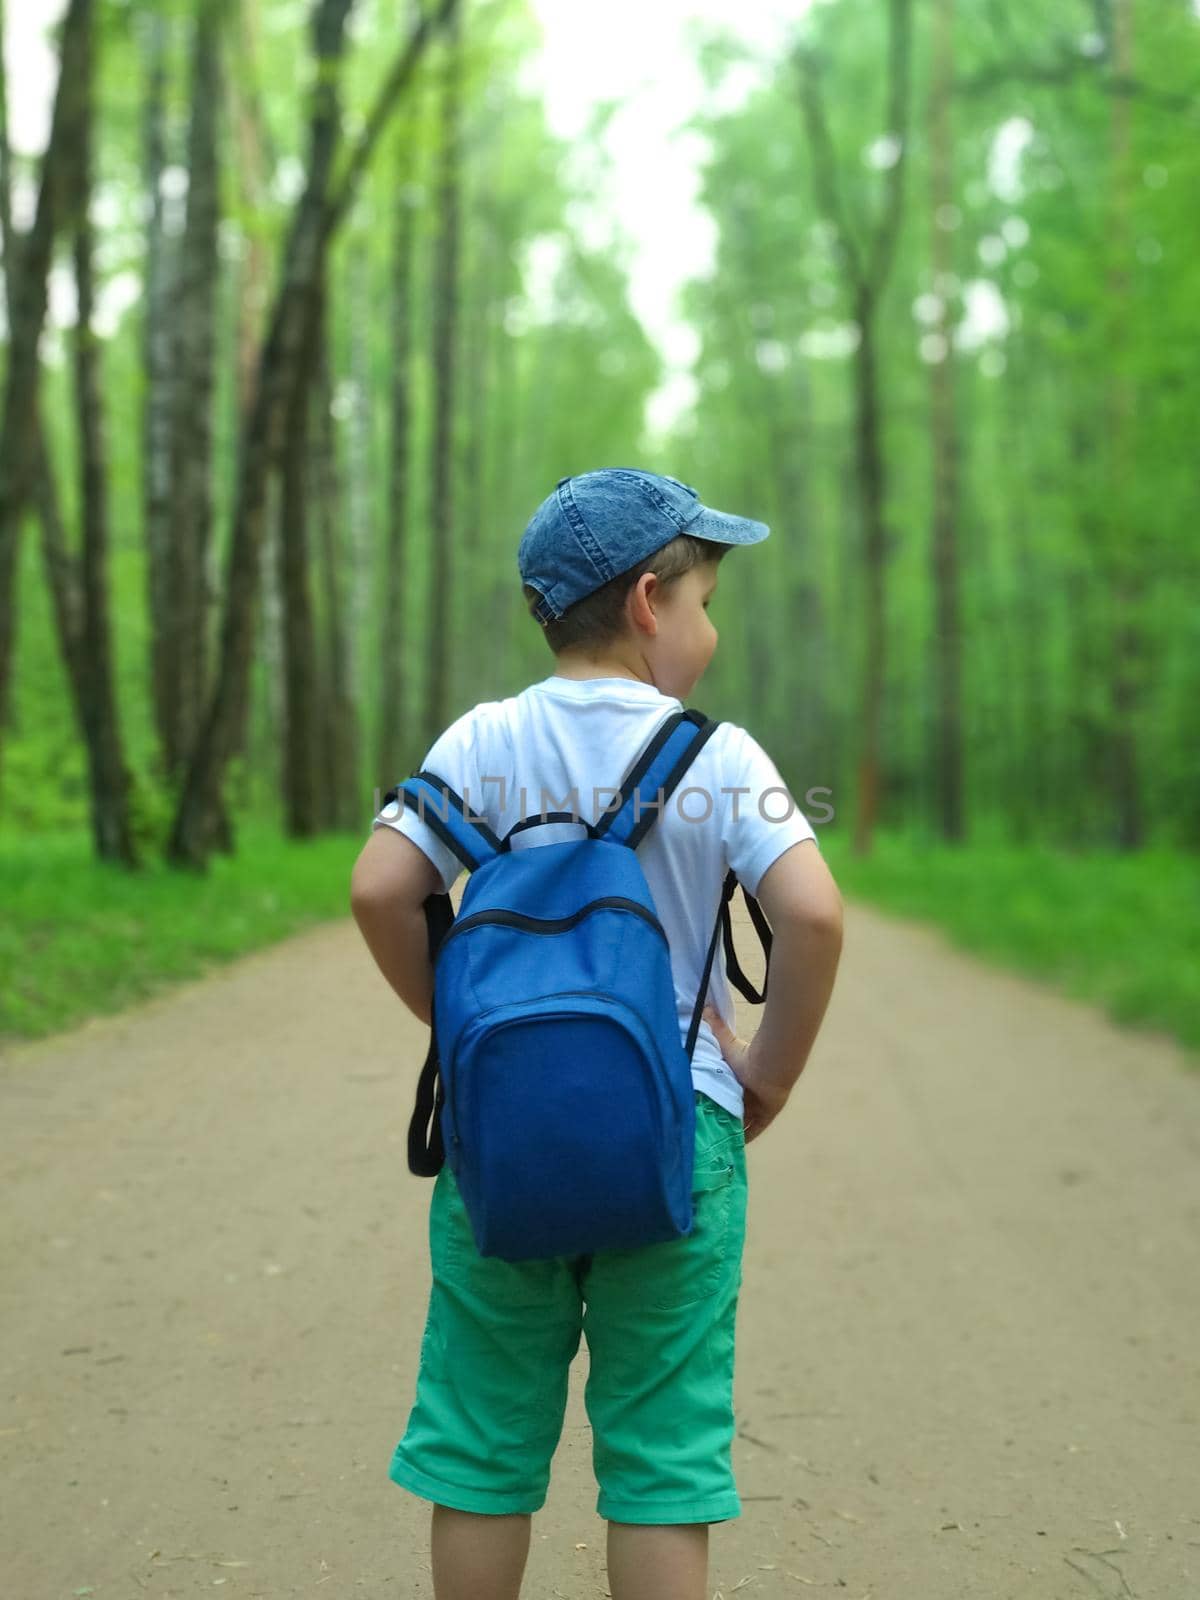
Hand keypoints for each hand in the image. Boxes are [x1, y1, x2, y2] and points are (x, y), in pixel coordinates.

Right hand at [701, 1006, 789, 1143]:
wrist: (770, 1064)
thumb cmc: (749, 1054)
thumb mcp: (727, 1044)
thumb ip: (717, 1028)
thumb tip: (705, 1008)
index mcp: (742, 1080)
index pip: (730, 1094)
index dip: (720, 1103)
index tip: (706, 1111)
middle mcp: (751, 1095)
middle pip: (736, 1111)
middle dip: (724, 1120)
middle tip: (706, 1130)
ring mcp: (759, 1107)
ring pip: (743, 1123)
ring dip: (732, 1131)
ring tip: (715, 1142)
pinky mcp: (766, 1117)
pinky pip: (754, 1131)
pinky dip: (745, 1139)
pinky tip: (733, 1149)